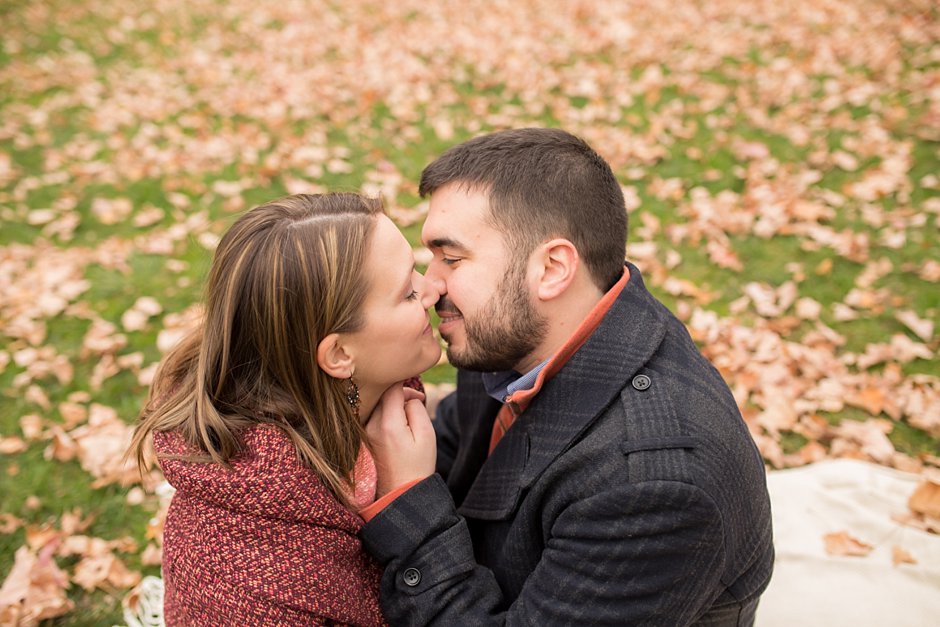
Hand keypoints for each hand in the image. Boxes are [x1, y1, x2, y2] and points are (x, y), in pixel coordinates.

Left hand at [365, 382, 435, 496]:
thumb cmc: (417, 466)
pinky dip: (385, 418)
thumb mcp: (426, 435)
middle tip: (416, 406)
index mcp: (387, 423)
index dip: (407, 388)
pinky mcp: (364, 441)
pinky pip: (374, 419)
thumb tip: (408, 397)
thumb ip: (416, 409)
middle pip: (383, 396)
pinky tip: (397, 430)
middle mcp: (371, 426)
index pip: (392, 389)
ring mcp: (365, 434)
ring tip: (407, 419)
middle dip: (400, 396)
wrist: (400, 495)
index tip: (419, 398)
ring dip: (392, 407)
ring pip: (378, 407)